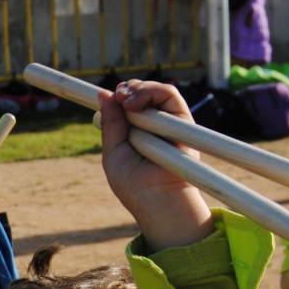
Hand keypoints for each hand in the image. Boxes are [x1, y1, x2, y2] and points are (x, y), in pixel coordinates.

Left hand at [98, 79, 214, 251]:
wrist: (157, 198)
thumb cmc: (134, 184)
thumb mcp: (114, 151)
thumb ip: (112, 124)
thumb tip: (105, 95)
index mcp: (136, 133)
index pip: (127, 105)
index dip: (118, 96)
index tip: (107, 96)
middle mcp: (154, 126)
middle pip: (141, 93)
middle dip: (126, 90)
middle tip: (117, 97)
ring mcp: (169, 123)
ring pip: (155, 90)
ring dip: (137, 89)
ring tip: (125, 101)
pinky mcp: (183, 121)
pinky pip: (169, 94)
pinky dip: (151, 91)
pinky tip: (134, 104)